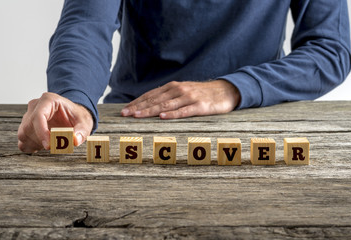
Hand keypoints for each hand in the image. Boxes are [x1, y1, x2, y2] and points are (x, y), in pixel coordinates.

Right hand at [17, 92, 92, 152]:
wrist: (73, 117)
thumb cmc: (77, 117)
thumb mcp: (85, 123)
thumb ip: (81, 132)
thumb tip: (75, 140)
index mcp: (49, 100)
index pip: (38, 115)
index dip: (41, 132)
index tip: (48, 146)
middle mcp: (35, 106)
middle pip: (28, 126)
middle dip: (41, 140)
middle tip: (55, 145)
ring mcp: (28, 115)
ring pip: (23, 134)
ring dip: (36, 144)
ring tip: (52, 143)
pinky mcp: (26, 126)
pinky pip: (22, 140)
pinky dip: (31, 146)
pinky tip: (43, 145)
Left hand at [121, 80, 239, 118]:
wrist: (226, 91)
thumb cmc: (202, 94)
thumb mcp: (183, 92)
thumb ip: (169, 97)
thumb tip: (150, 106)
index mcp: (173, 87)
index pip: (151, 95)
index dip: (137, 102)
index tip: (124, 110)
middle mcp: (179, 90)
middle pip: (155, 100)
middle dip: (138, 107)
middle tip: (125, 114)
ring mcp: (189, 97)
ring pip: (166, 105)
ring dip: (150, 111)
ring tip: (137, 116)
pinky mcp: (200, 106)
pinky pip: (184, 111)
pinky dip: (172, 114)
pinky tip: (162, 117)